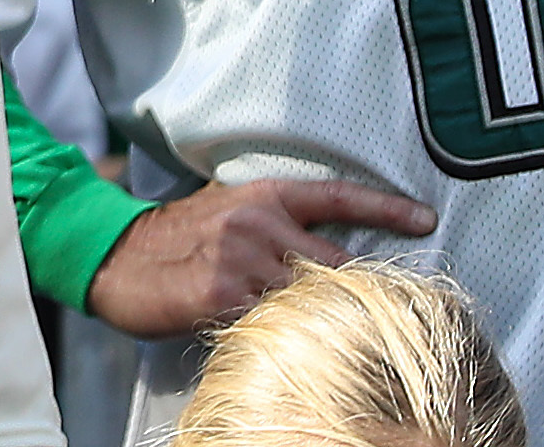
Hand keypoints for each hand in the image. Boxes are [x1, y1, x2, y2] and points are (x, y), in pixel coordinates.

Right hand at [83, 179, 439, 337]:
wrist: (116, 256)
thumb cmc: (176, 239)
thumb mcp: (227, 212)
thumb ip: (275, 226)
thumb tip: (325, 256)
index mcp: (265, 196)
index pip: (338, 196)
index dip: (386, 206)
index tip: (427, 218)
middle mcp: (259, 221)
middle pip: (338, 261)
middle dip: (362, 291)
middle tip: (389, 313)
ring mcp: (243, 258)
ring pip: (311, 295)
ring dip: (327, 320)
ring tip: (345, 341)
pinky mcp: (224, 294)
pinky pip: (274, 321)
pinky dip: (287, 336)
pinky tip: (292, 348)